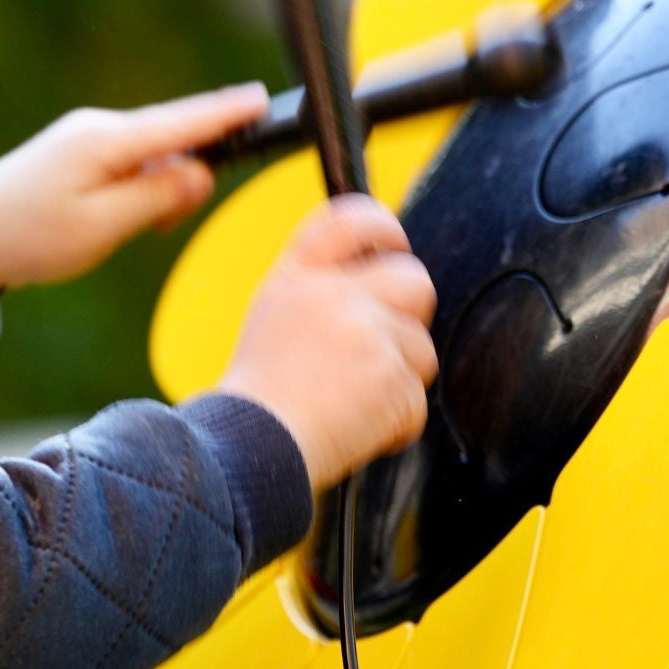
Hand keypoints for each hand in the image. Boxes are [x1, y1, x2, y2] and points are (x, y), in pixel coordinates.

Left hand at [0, 83, 271, 311]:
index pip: (182, 122)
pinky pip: (132, 164)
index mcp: (106, 141)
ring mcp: (89, 137)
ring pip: (154, 156)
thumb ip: (157, 197)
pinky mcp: (82, 152)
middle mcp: (100, 127)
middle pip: (173, 139)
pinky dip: (141, 190)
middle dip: (189, 176)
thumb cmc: (28, 236)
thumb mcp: (101, 227)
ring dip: (161, 191)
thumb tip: (203, 172)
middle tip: (159, 227)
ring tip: (132, 231)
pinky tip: (122, 220)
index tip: (264, 99)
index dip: (227, 114)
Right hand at [209, 193, 437, 491]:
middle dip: (408, 318)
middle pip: (413, 280)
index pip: (352, 218)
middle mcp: (333, 294)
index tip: (396, 247)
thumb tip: (381, 281)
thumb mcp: (273, 318)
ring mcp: (367, 334)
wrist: (247, 450)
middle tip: (380, 350)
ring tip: (349, 403)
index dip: (384, 229)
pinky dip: (394, 426)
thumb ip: (320, 292)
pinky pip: (416, 403)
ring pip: (421, 350)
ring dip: (399, 382)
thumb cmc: (256, 398)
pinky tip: (353, 431)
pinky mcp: (391, 380)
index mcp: (298, 275)